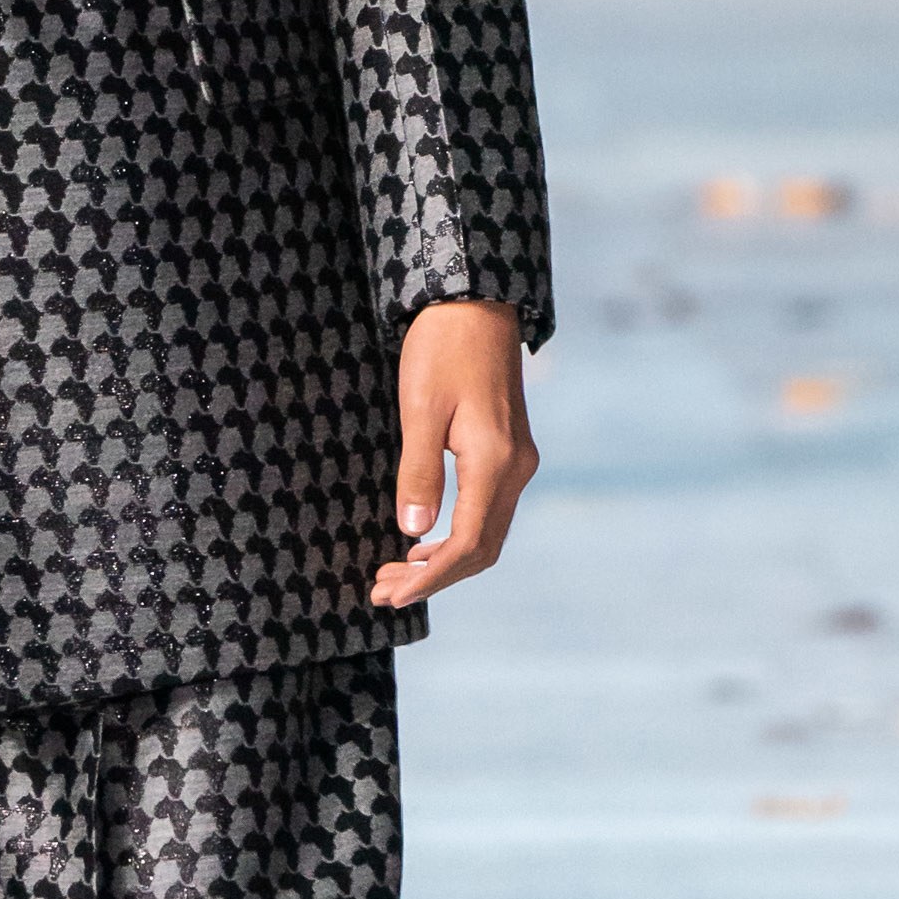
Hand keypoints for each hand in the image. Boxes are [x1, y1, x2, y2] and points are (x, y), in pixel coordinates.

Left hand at [371, 299, 535, 610]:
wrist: (475, 303)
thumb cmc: (442, 349)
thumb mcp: (420, 409)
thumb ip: (419, 472)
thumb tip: (412, 532)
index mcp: (495, 462)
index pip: (465, 544)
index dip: (428, 578)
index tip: (390, 594)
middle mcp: (516, 469)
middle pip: (480, 549)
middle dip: (433, 578)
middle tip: (381, 592)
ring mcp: (517, 462)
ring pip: (485, 534)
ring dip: (442, 561)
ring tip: (393, 574)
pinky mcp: (509, 453)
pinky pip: (486, 512)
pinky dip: (455, 537)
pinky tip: (421, 543)